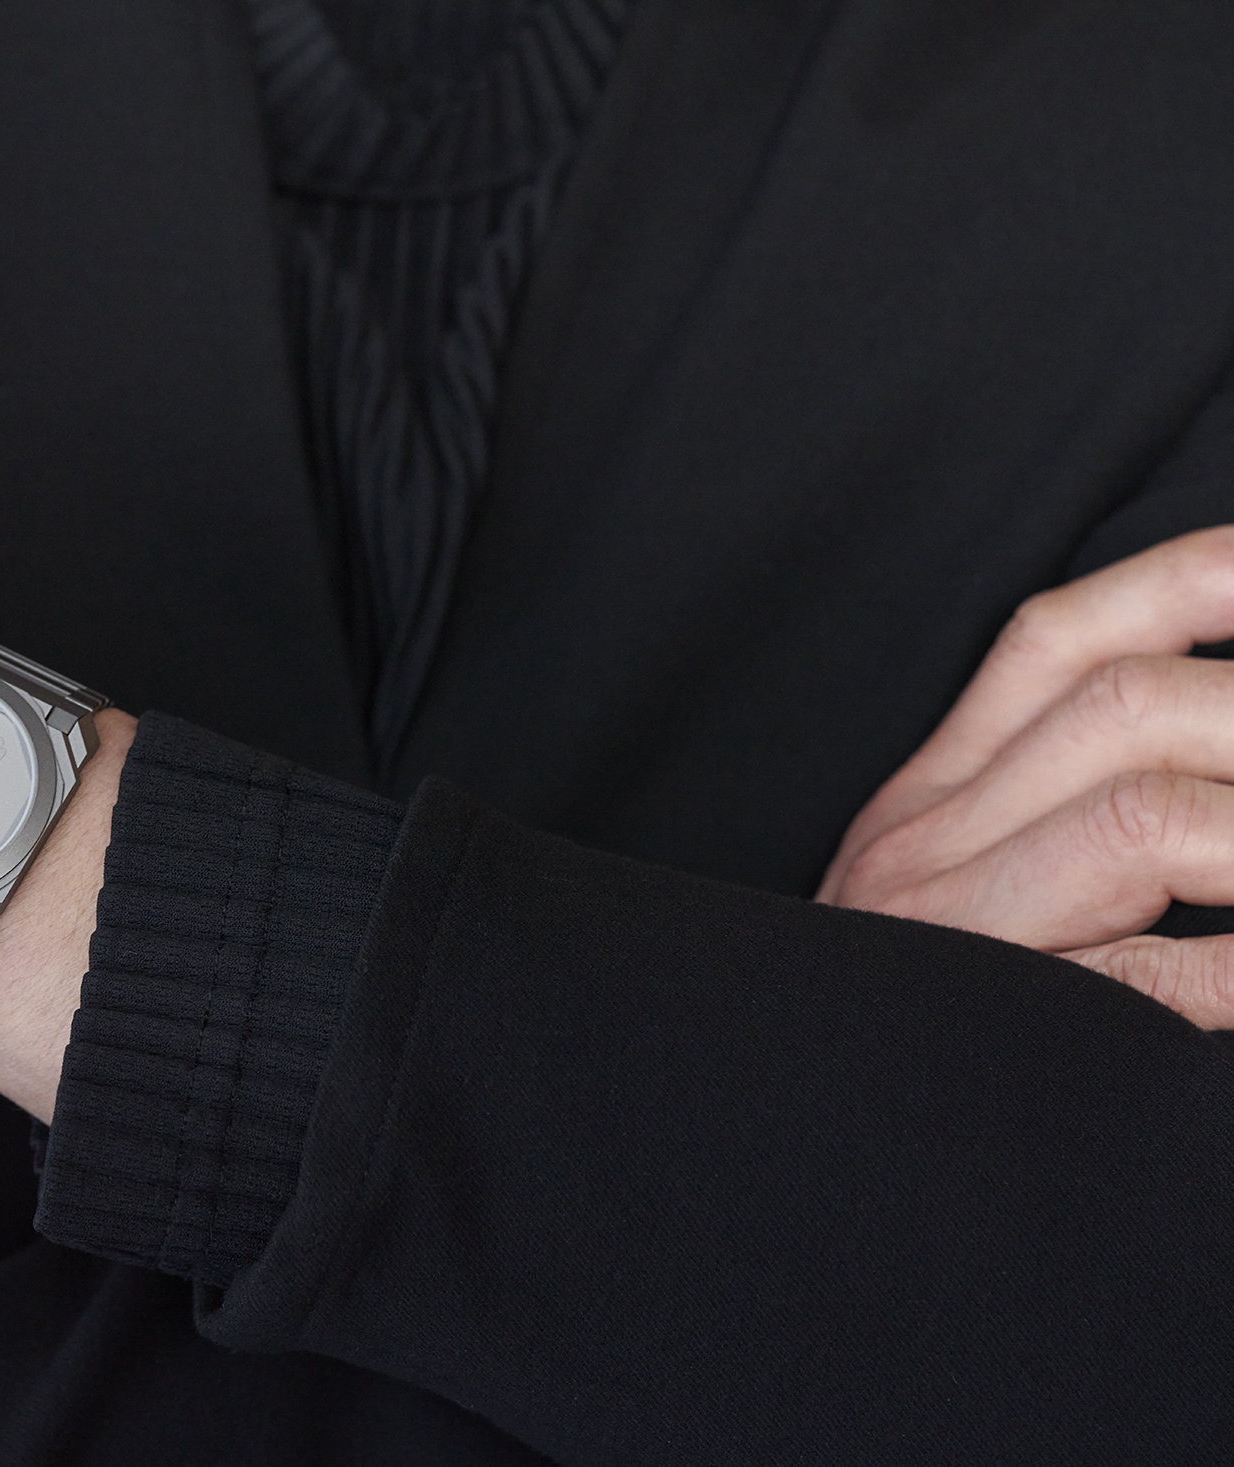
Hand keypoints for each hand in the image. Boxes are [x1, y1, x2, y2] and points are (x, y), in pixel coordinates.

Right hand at [820, 528, 1233, 1026]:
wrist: (765, 1151)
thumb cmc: (892, 1026)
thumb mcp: (948, 885)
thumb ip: (1041, 805)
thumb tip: (1192, 743)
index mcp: (926, 800)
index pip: (1056, 641)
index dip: (1188, 581)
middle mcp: (927, 845)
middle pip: (1125, 706)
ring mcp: (960, 934)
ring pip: (1146, 811)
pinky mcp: (1009, 1033)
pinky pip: (1164, 974)